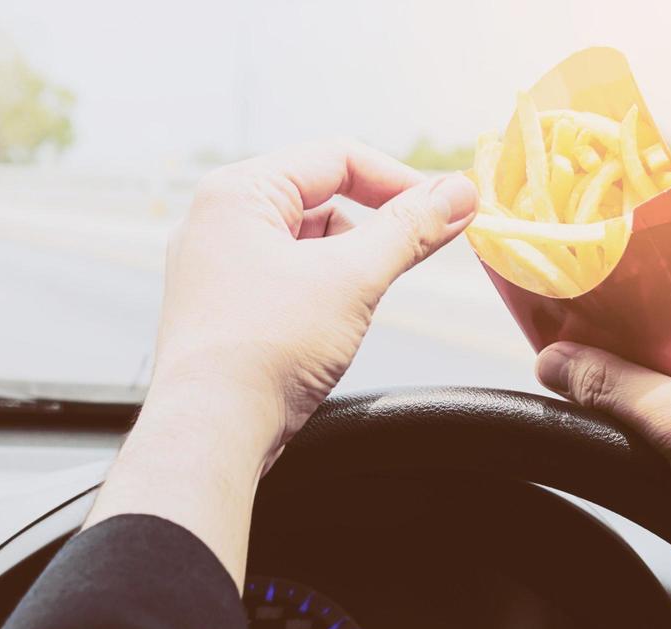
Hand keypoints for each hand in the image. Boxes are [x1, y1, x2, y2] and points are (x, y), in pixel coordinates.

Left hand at [87, 141, 477, 586]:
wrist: (211, 430)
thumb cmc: (263, 351)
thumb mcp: (353, 279)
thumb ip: (410, 229)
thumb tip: (458, 194)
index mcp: (236, 192)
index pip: (336, 157)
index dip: (399, 180)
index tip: (446, 207)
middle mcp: (216, 221)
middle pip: (319, 198)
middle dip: (372, 227)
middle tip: (415, 254)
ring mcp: (213, 266)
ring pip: (303, 243)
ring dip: (345, 264)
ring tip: (356, 305)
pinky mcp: (220, 308)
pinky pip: (283, 278)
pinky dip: (318, 291)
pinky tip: (330, 326)